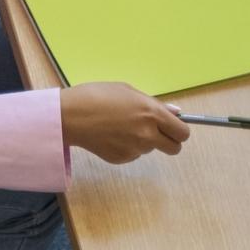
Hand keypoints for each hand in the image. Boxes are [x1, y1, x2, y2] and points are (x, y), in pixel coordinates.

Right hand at [61, 83, 189, 162]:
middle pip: (174, 148)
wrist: (67, 116)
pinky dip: (126, 147)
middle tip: (153, 132)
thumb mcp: (126, 90)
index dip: (179, 131)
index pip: (182, 132)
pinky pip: (133, 154)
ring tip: (120, 128)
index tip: (172, 128)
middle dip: (168, 141)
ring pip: (150, 149)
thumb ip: (154, 103)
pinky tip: (110, 136)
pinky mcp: (121, 158)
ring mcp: (135, 149)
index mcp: (152, 113)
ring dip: (143, 141)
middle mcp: (148, 134)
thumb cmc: (95, 96)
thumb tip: (175, 112)